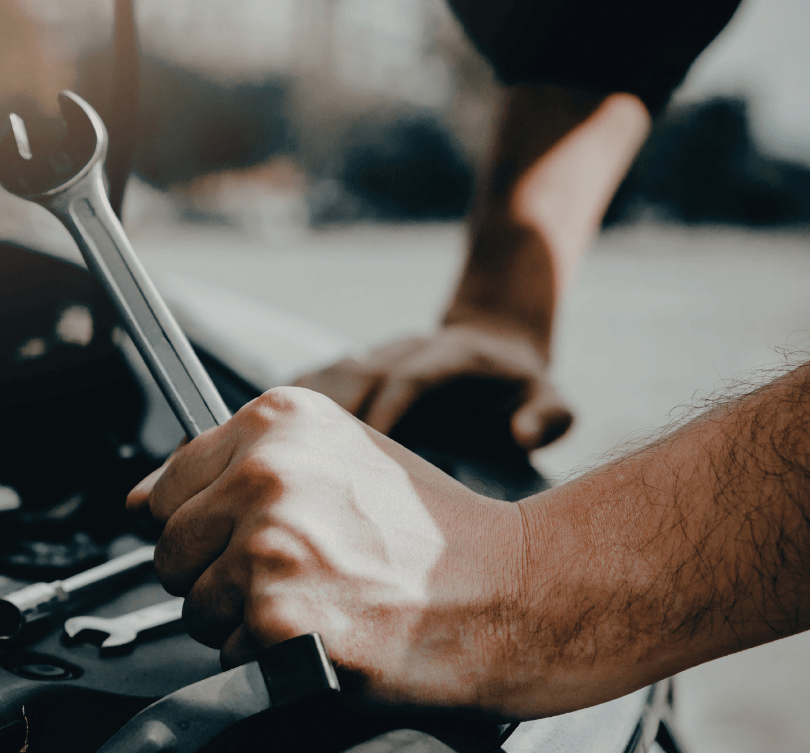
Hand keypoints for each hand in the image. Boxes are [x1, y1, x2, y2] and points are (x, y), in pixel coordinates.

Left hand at [127, 387, 525, 713]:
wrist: (515, 590)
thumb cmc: (430, 534)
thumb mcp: (336, 458)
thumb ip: (234, 467)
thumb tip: (138, 501)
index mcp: (277, 421)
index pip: (165, 488)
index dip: (200, 527)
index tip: (242, 539)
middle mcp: (267, 473)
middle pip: (171, 551)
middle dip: (216, 577)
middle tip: (296, 578)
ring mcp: (271, 545)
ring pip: (194, 608)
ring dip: (243, 624)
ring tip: (319, 605)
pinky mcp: (280, 617)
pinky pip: (228, 657)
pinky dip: (269, 664)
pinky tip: (329, 635)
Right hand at [293, 324, 571, 449]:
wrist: (493, 340)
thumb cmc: (519, 386)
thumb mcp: (551, 398)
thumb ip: (547, 415)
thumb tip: (523, 435)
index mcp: (450, 357)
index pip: (408, 378)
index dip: (385, 410)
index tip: (365, 452)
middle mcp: (405, 350)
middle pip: (356, 375)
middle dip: (331, 418)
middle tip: (308, 469)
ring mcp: (376, 354)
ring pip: (327, 375)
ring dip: (299, 412)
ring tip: (271, 457)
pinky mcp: (355, 366)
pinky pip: (312, 381)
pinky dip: (286, 405)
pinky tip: (259, 439)